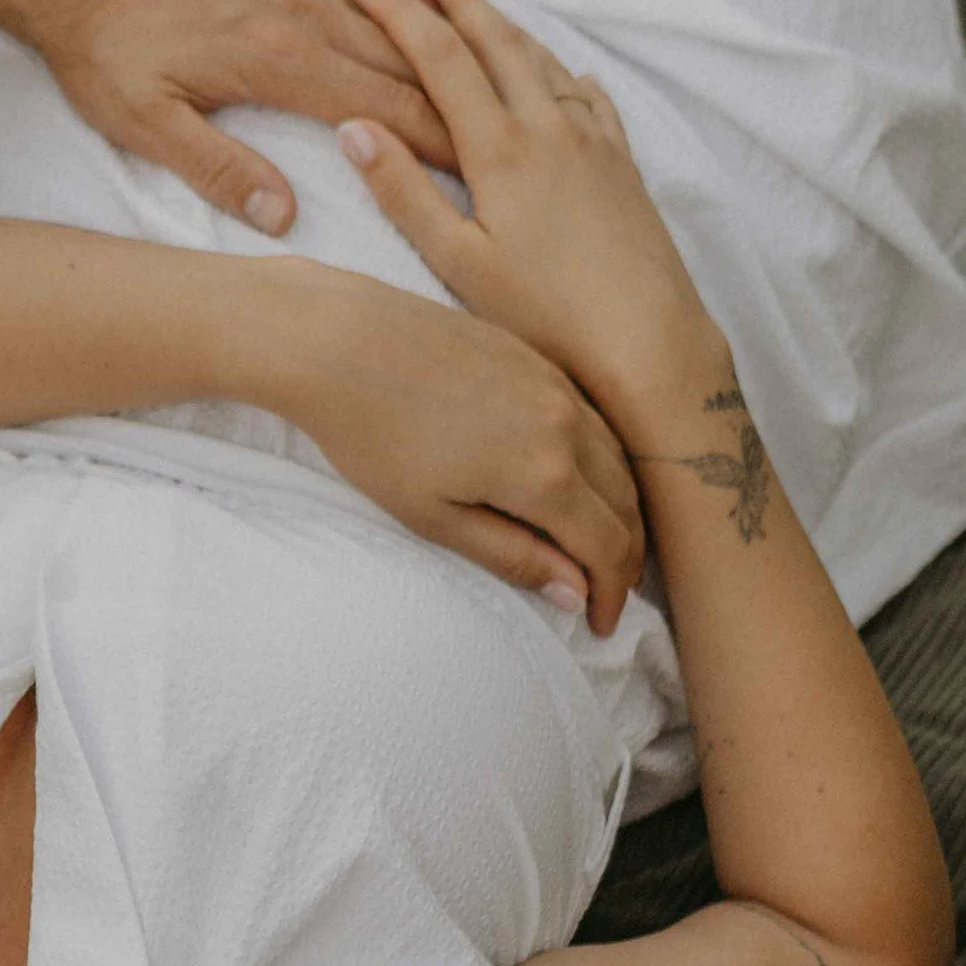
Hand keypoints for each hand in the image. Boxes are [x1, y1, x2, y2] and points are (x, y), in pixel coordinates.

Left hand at [0, 0, 456, 231]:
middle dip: (463, 105)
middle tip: (515, 141)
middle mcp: (301, 7)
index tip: (485, 177)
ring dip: (449, 47)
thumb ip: (219, 170)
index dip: (439, 145)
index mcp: (276, 59)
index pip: (382, 110)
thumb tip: (285, 219)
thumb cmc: (99, 47)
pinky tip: (436, 5)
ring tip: (500, 79)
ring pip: (396, 13)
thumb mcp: (142, 124)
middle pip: (406, 63)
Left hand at [269, 262, 644, 632]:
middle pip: (625, 504)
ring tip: (598, 543)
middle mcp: (567, 426)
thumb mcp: (434, 517)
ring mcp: (556, 385)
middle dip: (622, 557)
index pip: (606, 547)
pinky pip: (593, 419)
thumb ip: (511, 556)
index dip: (610, 594)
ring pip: (617, 459)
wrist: (340, 342)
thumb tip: (572, 592)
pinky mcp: (538, 359)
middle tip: (606, 592)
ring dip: (618, 508)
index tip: (599, 623)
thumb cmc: (373, 436)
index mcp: (543, 474)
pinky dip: (601, 461)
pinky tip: (578, 480)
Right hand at [341, 0, 721, 438]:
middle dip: (459, 3)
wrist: (647, 340)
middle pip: (498, 45)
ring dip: (509, 28)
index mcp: (501, 150)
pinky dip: (570, 75)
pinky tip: (571, 74)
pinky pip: (594, 101)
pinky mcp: (623, 167)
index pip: (441, 60)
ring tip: (483, 6)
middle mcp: (550, 130)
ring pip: (546, 63)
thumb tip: (354, 127)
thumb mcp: (458, 262)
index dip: (401, 15)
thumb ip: (404, 192)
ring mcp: (593, 143)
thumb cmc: (544, 314)